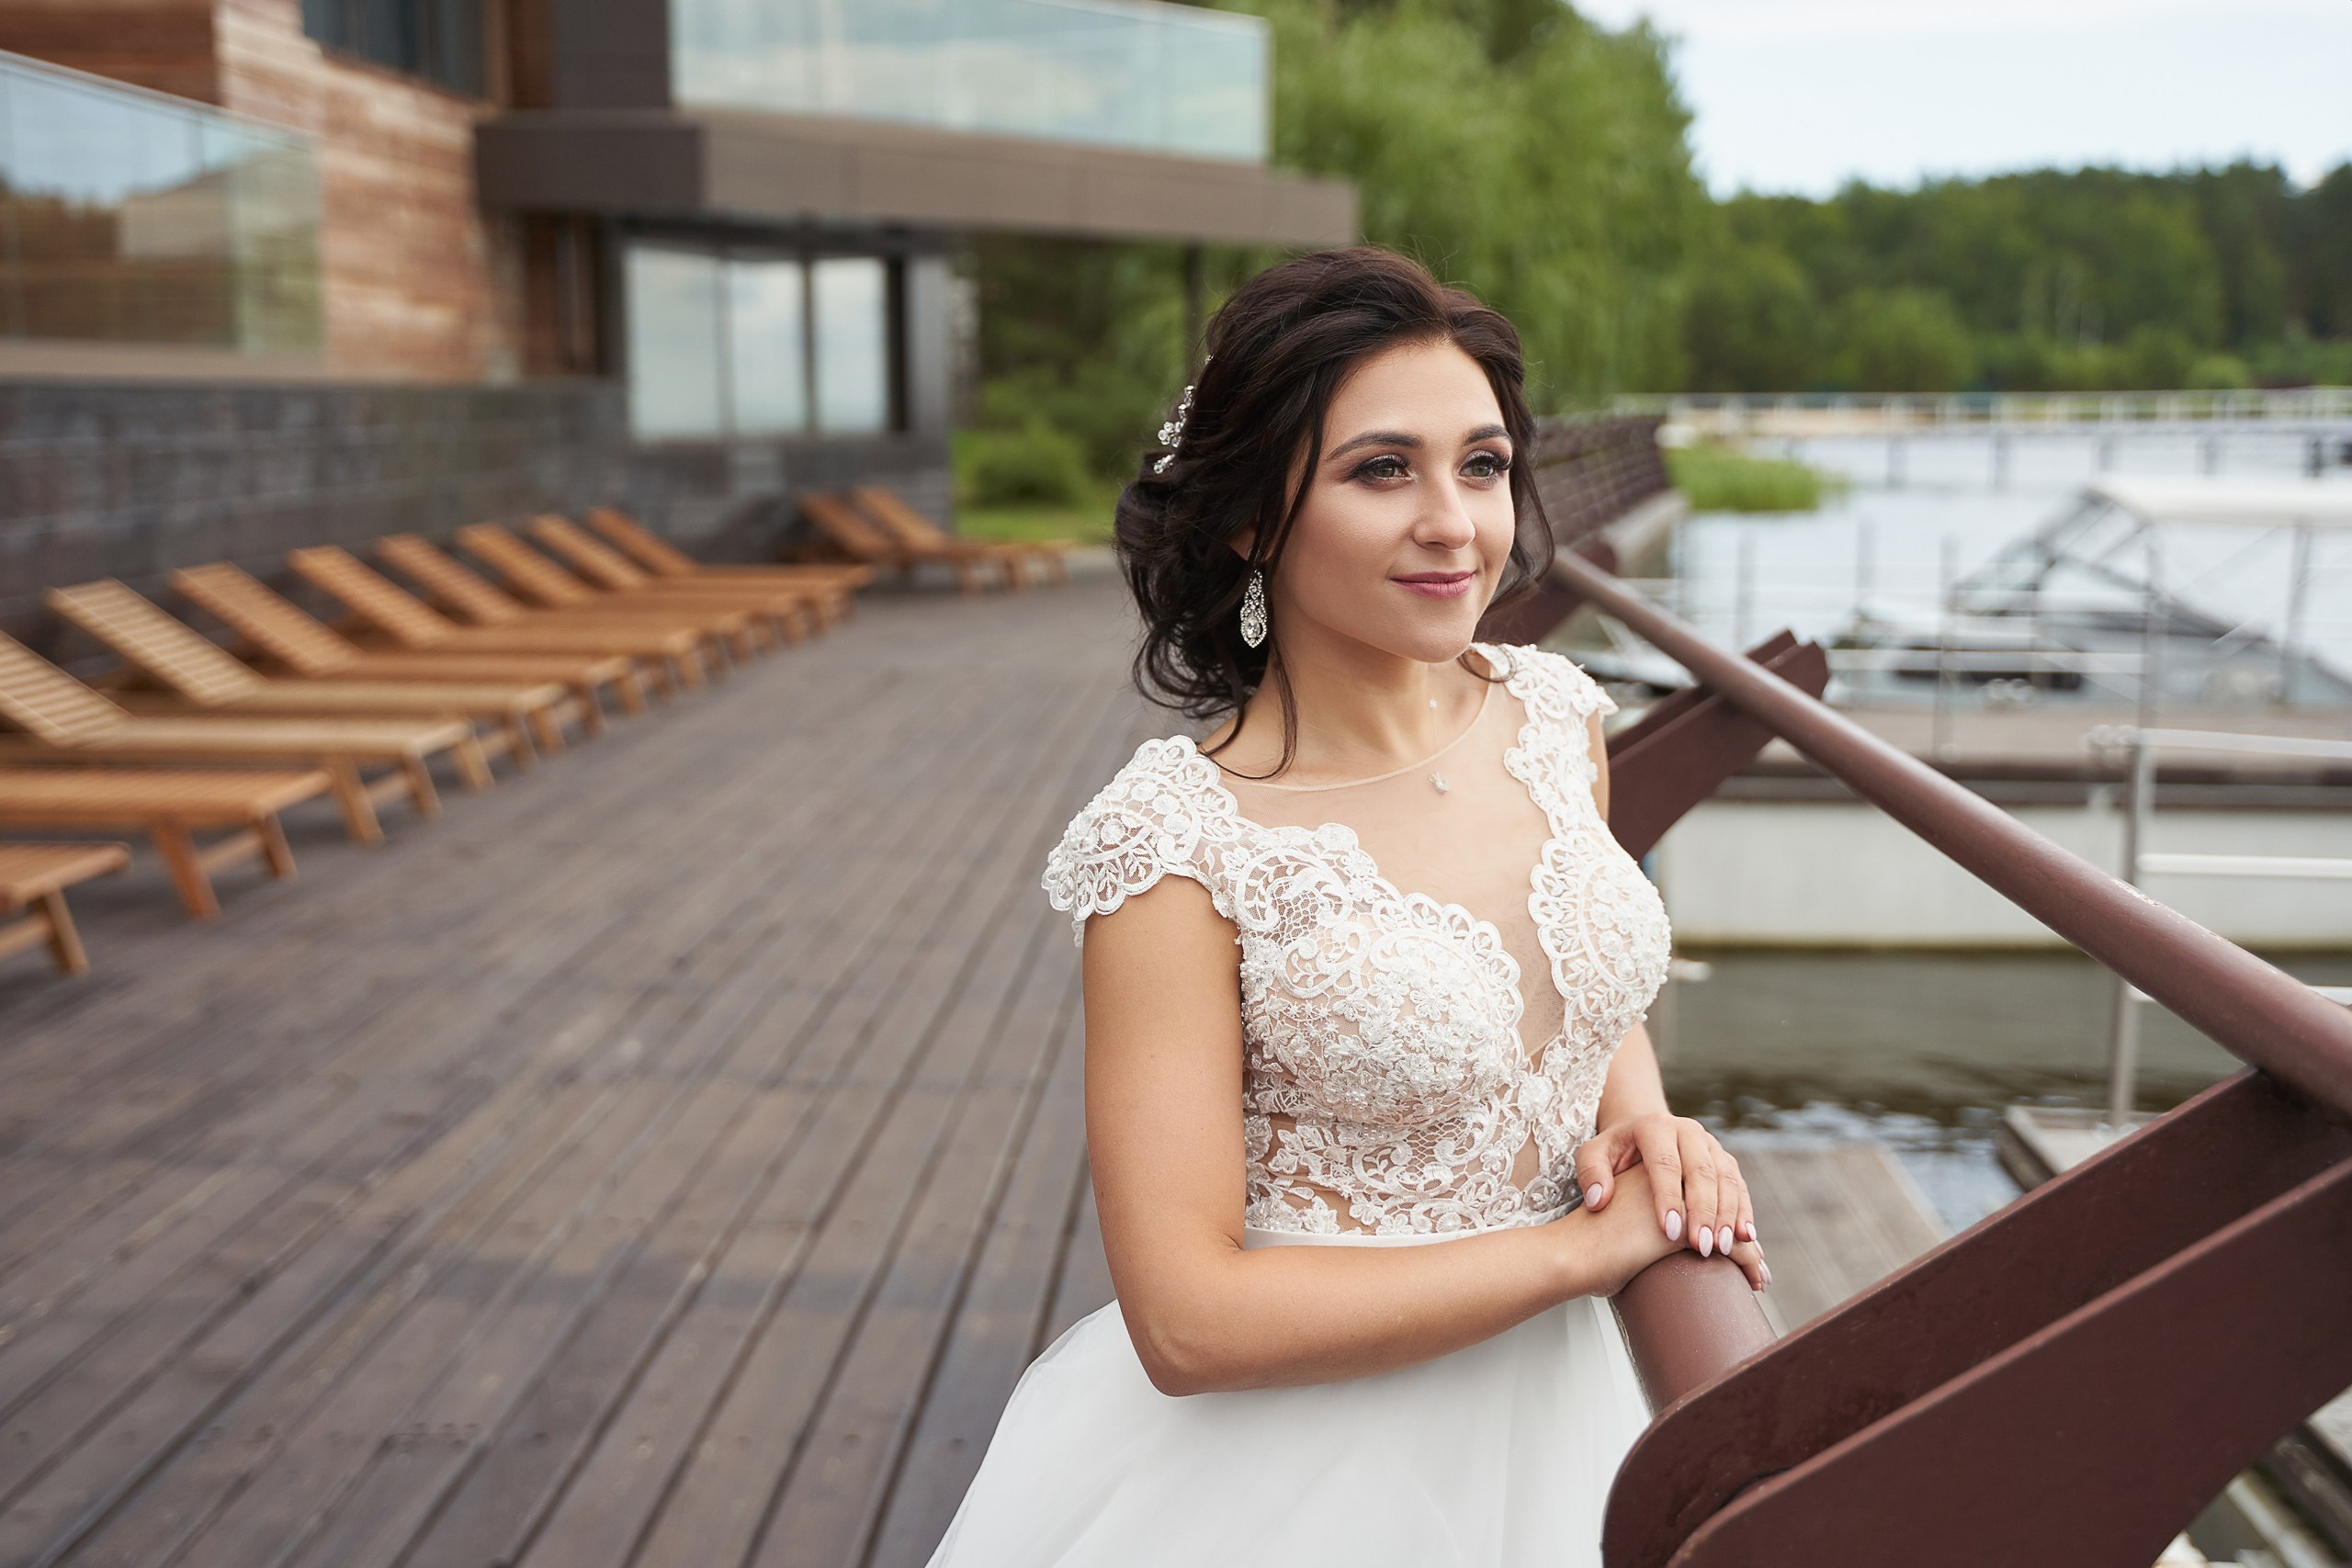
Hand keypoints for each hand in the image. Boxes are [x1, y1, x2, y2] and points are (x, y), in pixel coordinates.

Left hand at [1574, 1113, 1769, 1292]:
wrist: (1642, 1133)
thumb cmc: (1614, 1151)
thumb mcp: (1593, 1154)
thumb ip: (1591, 1173)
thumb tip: (1599, 1200)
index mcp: (1654, 1126)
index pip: (1664, 1163)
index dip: (1669, 1197)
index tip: (1669, 1232)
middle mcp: (1688, 1131)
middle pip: (1701, 1171)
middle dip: (1703, 1211)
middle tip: (1701, 1246)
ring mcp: (1710, 1144)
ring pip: (1726, 1178)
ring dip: (1728, 1214)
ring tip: (1723, 1248)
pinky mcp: (1725, 1159)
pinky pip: (1739, 1185)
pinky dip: (1744, 1211)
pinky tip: (1745, 1237)